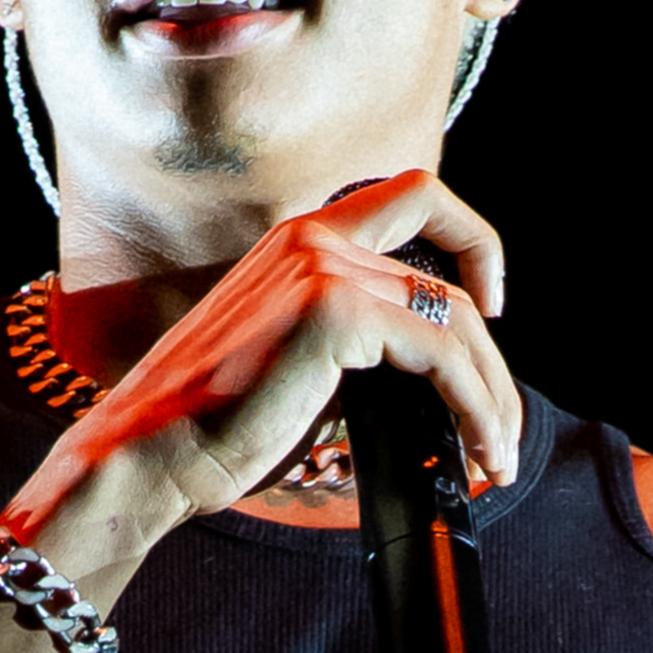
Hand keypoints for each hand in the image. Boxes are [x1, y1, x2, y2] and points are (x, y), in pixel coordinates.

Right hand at [73, 172, 525, 525]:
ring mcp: (325, 267)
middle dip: (491, 364)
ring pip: (458, 323)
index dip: (472, 240)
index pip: (415, 197)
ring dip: (491, 395)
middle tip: (500, 428)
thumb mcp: (292, 361)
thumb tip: (426, 378)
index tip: (493, 301)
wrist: (152, 452)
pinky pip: (441, 356)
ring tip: (495, 455)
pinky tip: (475, 449)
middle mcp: (315, 236)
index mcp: (299, 237)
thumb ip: (352, 340)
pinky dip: (473, 406)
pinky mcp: (335, 312)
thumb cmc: (210, 424)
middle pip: (452, 282)